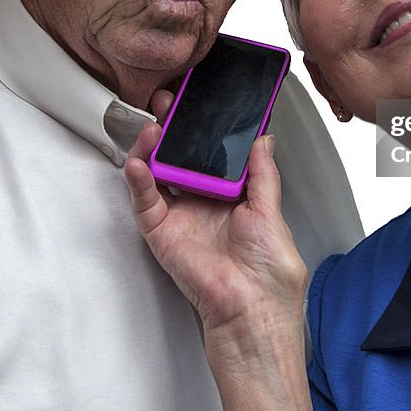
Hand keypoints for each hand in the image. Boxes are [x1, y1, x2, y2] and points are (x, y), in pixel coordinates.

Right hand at [123, 90, 306, 337]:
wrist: (253, 309)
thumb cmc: (269, 273)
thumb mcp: (271, 211)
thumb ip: (262, 173)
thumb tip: (263, 138)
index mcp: (230, 196)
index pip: (209, 153)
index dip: (202, 128)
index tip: (198, 101)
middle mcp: (202, 202)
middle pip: (179, 156)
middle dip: (172, 127)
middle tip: (168, 101)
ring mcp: (180, 216)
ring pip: (157, 172)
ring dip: (152, 146)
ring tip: (154, 124)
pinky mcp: (162, 233)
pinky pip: (146, 201)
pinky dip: (139, 180)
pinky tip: (138, 160)